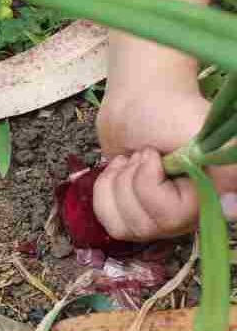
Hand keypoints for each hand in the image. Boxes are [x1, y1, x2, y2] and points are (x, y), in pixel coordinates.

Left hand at [93, 85, 236, 240]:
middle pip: (147, 225)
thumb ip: (225, 163)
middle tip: (144, 152)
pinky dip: (105, 190)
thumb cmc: (172, 112)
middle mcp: (189, 217)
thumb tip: (230, 209)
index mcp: (211, 198)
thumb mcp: (203, 132)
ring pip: (125, 227)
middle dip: (134, 178)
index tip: (153, 156)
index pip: (174, 216)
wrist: (139, 103)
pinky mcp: (133, 217)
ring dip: (119, 183)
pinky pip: (109, 222)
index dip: (151, 188)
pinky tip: (120, 170)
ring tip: (134, 160)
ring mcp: (160, 221)